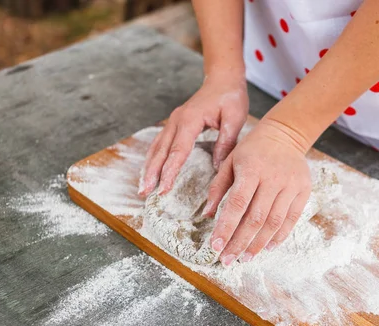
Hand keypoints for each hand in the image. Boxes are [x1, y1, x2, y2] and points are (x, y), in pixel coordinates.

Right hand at [139, 71, 247, 196]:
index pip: (177, 151)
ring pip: (156, 147)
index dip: (169, 171)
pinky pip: (160, 143)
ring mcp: (174, 122)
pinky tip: (150, 171)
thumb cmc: (230, 97)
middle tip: (144, 192)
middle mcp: (177, 121)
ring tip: (143, 187)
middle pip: (160, 151)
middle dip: (152, 173)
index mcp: (190, 120)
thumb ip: (226, 142)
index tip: (163, 188)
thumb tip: (217, 167)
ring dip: (148, 168)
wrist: (223, 79)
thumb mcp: (235, 118)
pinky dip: (153, 158)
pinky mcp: (176, 124)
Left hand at [202, 119, 311, 265]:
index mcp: (251, 169)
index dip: (226, 228)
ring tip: (245, 258)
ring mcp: (290, 185)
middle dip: (240, 243)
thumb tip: (208, 215)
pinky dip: (279, 236)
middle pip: (255, 218)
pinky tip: (267, 247)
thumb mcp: (230, 161)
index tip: (216, 246)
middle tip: (227, 260)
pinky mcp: (303, 191)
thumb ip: (218, 188)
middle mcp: (272, 178)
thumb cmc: (252, 150)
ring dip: (258, 244)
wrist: (286, 134)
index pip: (237, 204)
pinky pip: (292, 219)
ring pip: (274, 222)